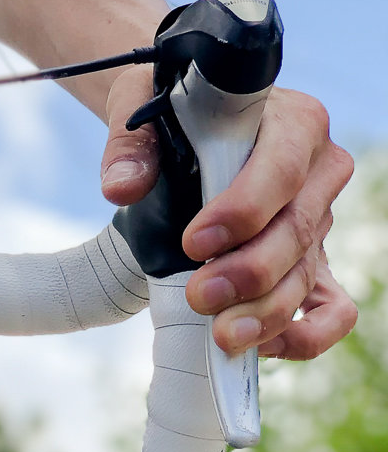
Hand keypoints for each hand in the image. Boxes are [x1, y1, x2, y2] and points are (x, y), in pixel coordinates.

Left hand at [98, 65, 357, 359]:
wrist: (188, 124)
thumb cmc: (172, 109)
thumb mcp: (142, 103)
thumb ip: (131, 144)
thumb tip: (122, 187)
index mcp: (292, 121)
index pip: (281, 168)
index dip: (243, 210)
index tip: (194, 243)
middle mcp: (318, 170)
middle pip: (298, 230)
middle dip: (250, 272)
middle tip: (199, 297)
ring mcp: (318, 219)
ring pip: (308, 274)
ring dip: (267, 312)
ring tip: (223, 337)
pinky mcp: (311, 260)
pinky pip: (331, 306)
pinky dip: (306, 334)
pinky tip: (261, 348)